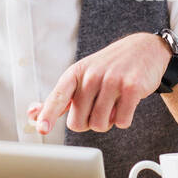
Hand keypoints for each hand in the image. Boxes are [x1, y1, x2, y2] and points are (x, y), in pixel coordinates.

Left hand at [29, 32, 170, 134]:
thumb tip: (33, 115)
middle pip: (79, 123)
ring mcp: (112, 81)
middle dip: (89, 122)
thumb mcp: (82, 76)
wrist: (144, 50)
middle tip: (99, 106)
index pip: (58, 97)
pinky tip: (127, 103)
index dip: (48, 114)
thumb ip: (59, 98)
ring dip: (108, 122)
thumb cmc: (108, 67)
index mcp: (75, 73)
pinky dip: (124, 119)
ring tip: (114, 103)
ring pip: (100, 124)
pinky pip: (122, 122)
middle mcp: (91, 76)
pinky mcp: (132, 88)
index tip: (42, 128)